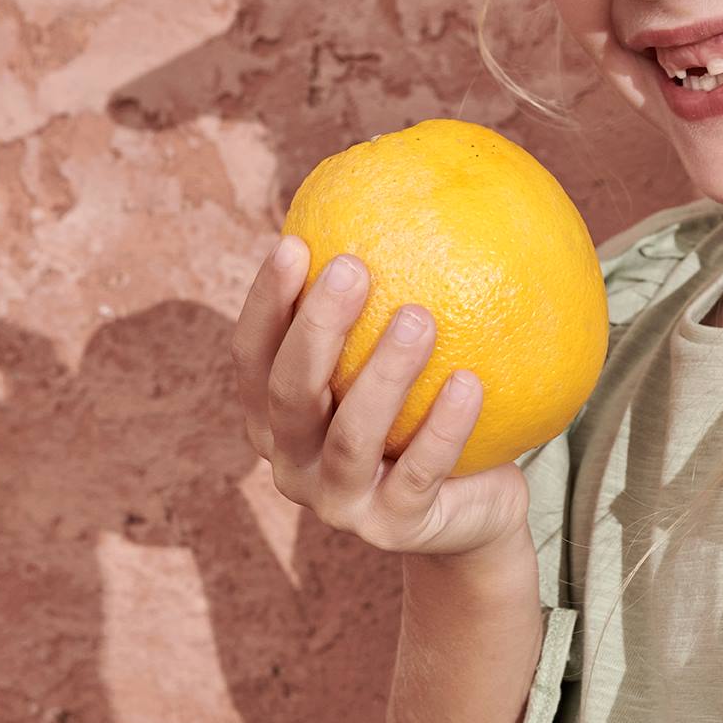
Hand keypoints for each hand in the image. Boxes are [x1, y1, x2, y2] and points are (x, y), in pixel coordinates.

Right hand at [231, 236, 531, 557]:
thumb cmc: (426, 418)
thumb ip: (384, 303)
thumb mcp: (400, 365)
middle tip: (354, 267)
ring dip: (384, 374)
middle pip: (289, 393)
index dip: (264, 302)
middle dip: (316, 328)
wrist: (471, 515)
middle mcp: (293, 464)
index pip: (251, 356)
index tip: (294, 241)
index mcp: (276, 419)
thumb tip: (407, 193)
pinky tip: (471, 382)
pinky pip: (419, 473)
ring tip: (420, 318)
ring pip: (351, 436)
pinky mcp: (393, 530)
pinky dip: (444, 427)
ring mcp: (339, 504)